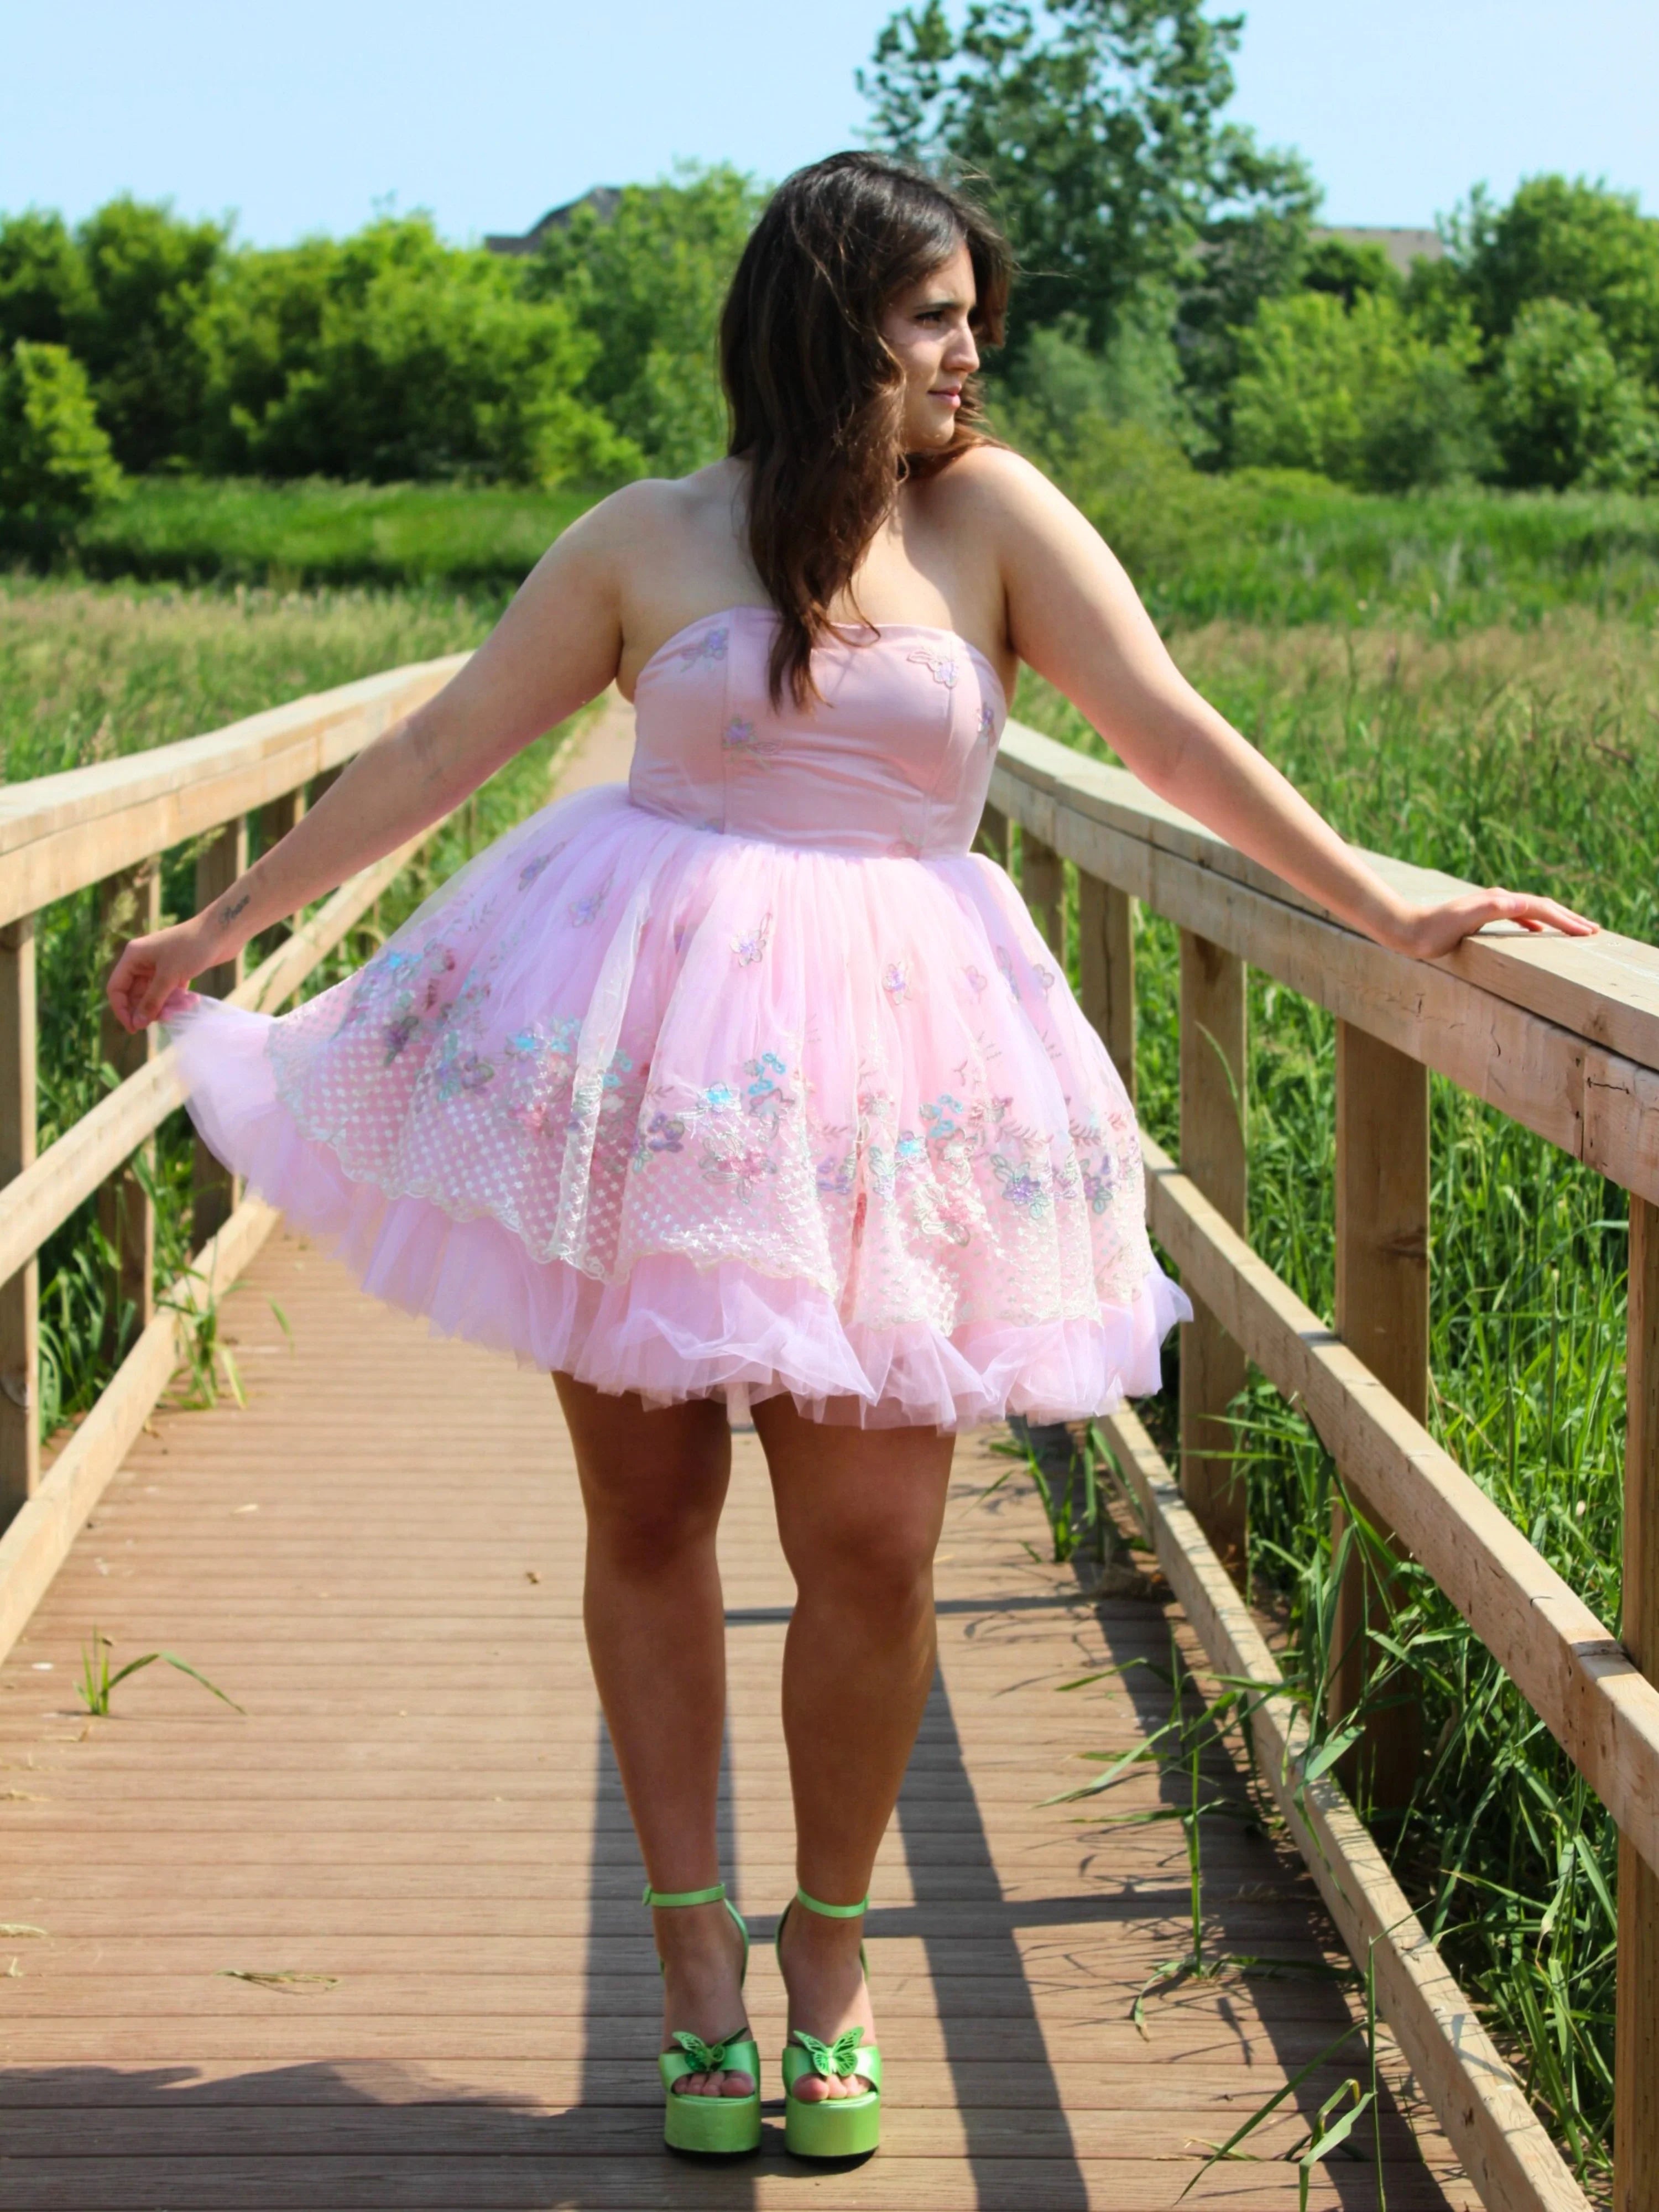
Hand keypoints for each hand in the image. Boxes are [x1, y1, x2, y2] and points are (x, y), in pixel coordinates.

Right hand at [106, 919, 214, 1034]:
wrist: (223, 932)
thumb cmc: (192, 949)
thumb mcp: (169, 977)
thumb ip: (152, 1001)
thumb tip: (138, 1023)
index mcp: (133, 956)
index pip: (116, 988)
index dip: (122, 1010)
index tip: (135, 1029)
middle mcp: (143, 961)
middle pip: (135, 994)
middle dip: (149, 1009)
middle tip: (165, 1019)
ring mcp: (159, 966)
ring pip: (154, 996)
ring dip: (166, 1006)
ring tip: (184, 1006)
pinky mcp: (175, 971)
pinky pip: (168, 992)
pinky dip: (176, 1000)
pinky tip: (191, 1000)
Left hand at [1387, 887, 1598, 961]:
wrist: (1406, 929)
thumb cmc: (1433, 931)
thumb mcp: (1464, 920)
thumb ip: (1493, 909)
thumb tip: (1521, 903)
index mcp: (1499, 901)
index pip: (1542, 908)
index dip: (1566, 920)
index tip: (1587, 933)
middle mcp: (1497, 900)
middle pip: (1542, 906)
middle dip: (1568, 917)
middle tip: (1593, 930)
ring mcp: (1490, 907)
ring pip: (1532, 911)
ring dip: (1555, 919)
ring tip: (1574, 929)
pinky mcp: (1481, 916)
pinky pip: (1518, 917)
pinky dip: (1535, 923)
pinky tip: (1537, 932)